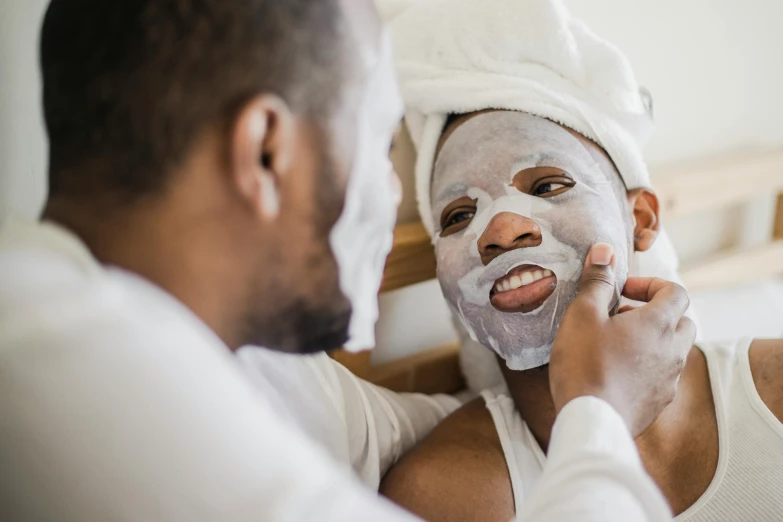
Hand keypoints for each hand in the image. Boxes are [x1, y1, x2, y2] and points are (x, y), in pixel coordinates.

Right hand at [549, 243, 695, 436]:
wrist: (592, 421)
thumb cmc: (585, 364)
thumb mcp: (582, 315)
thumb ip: (597, 280)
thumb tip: (604, 250)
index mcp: (659, 324)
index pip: (676, 291)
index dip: (651, 285)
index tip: (622, 291)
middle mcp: (673, 351)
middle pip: (683, 321)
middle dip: (657, 313)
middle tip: (622, 317)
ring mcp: (670, 380)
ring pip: (674, 351)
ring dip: (652, 341)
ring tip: (616, 344)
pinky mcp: (659, 402)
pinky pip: (663, 376)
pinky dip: (647, 367)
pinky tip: (616, 372)